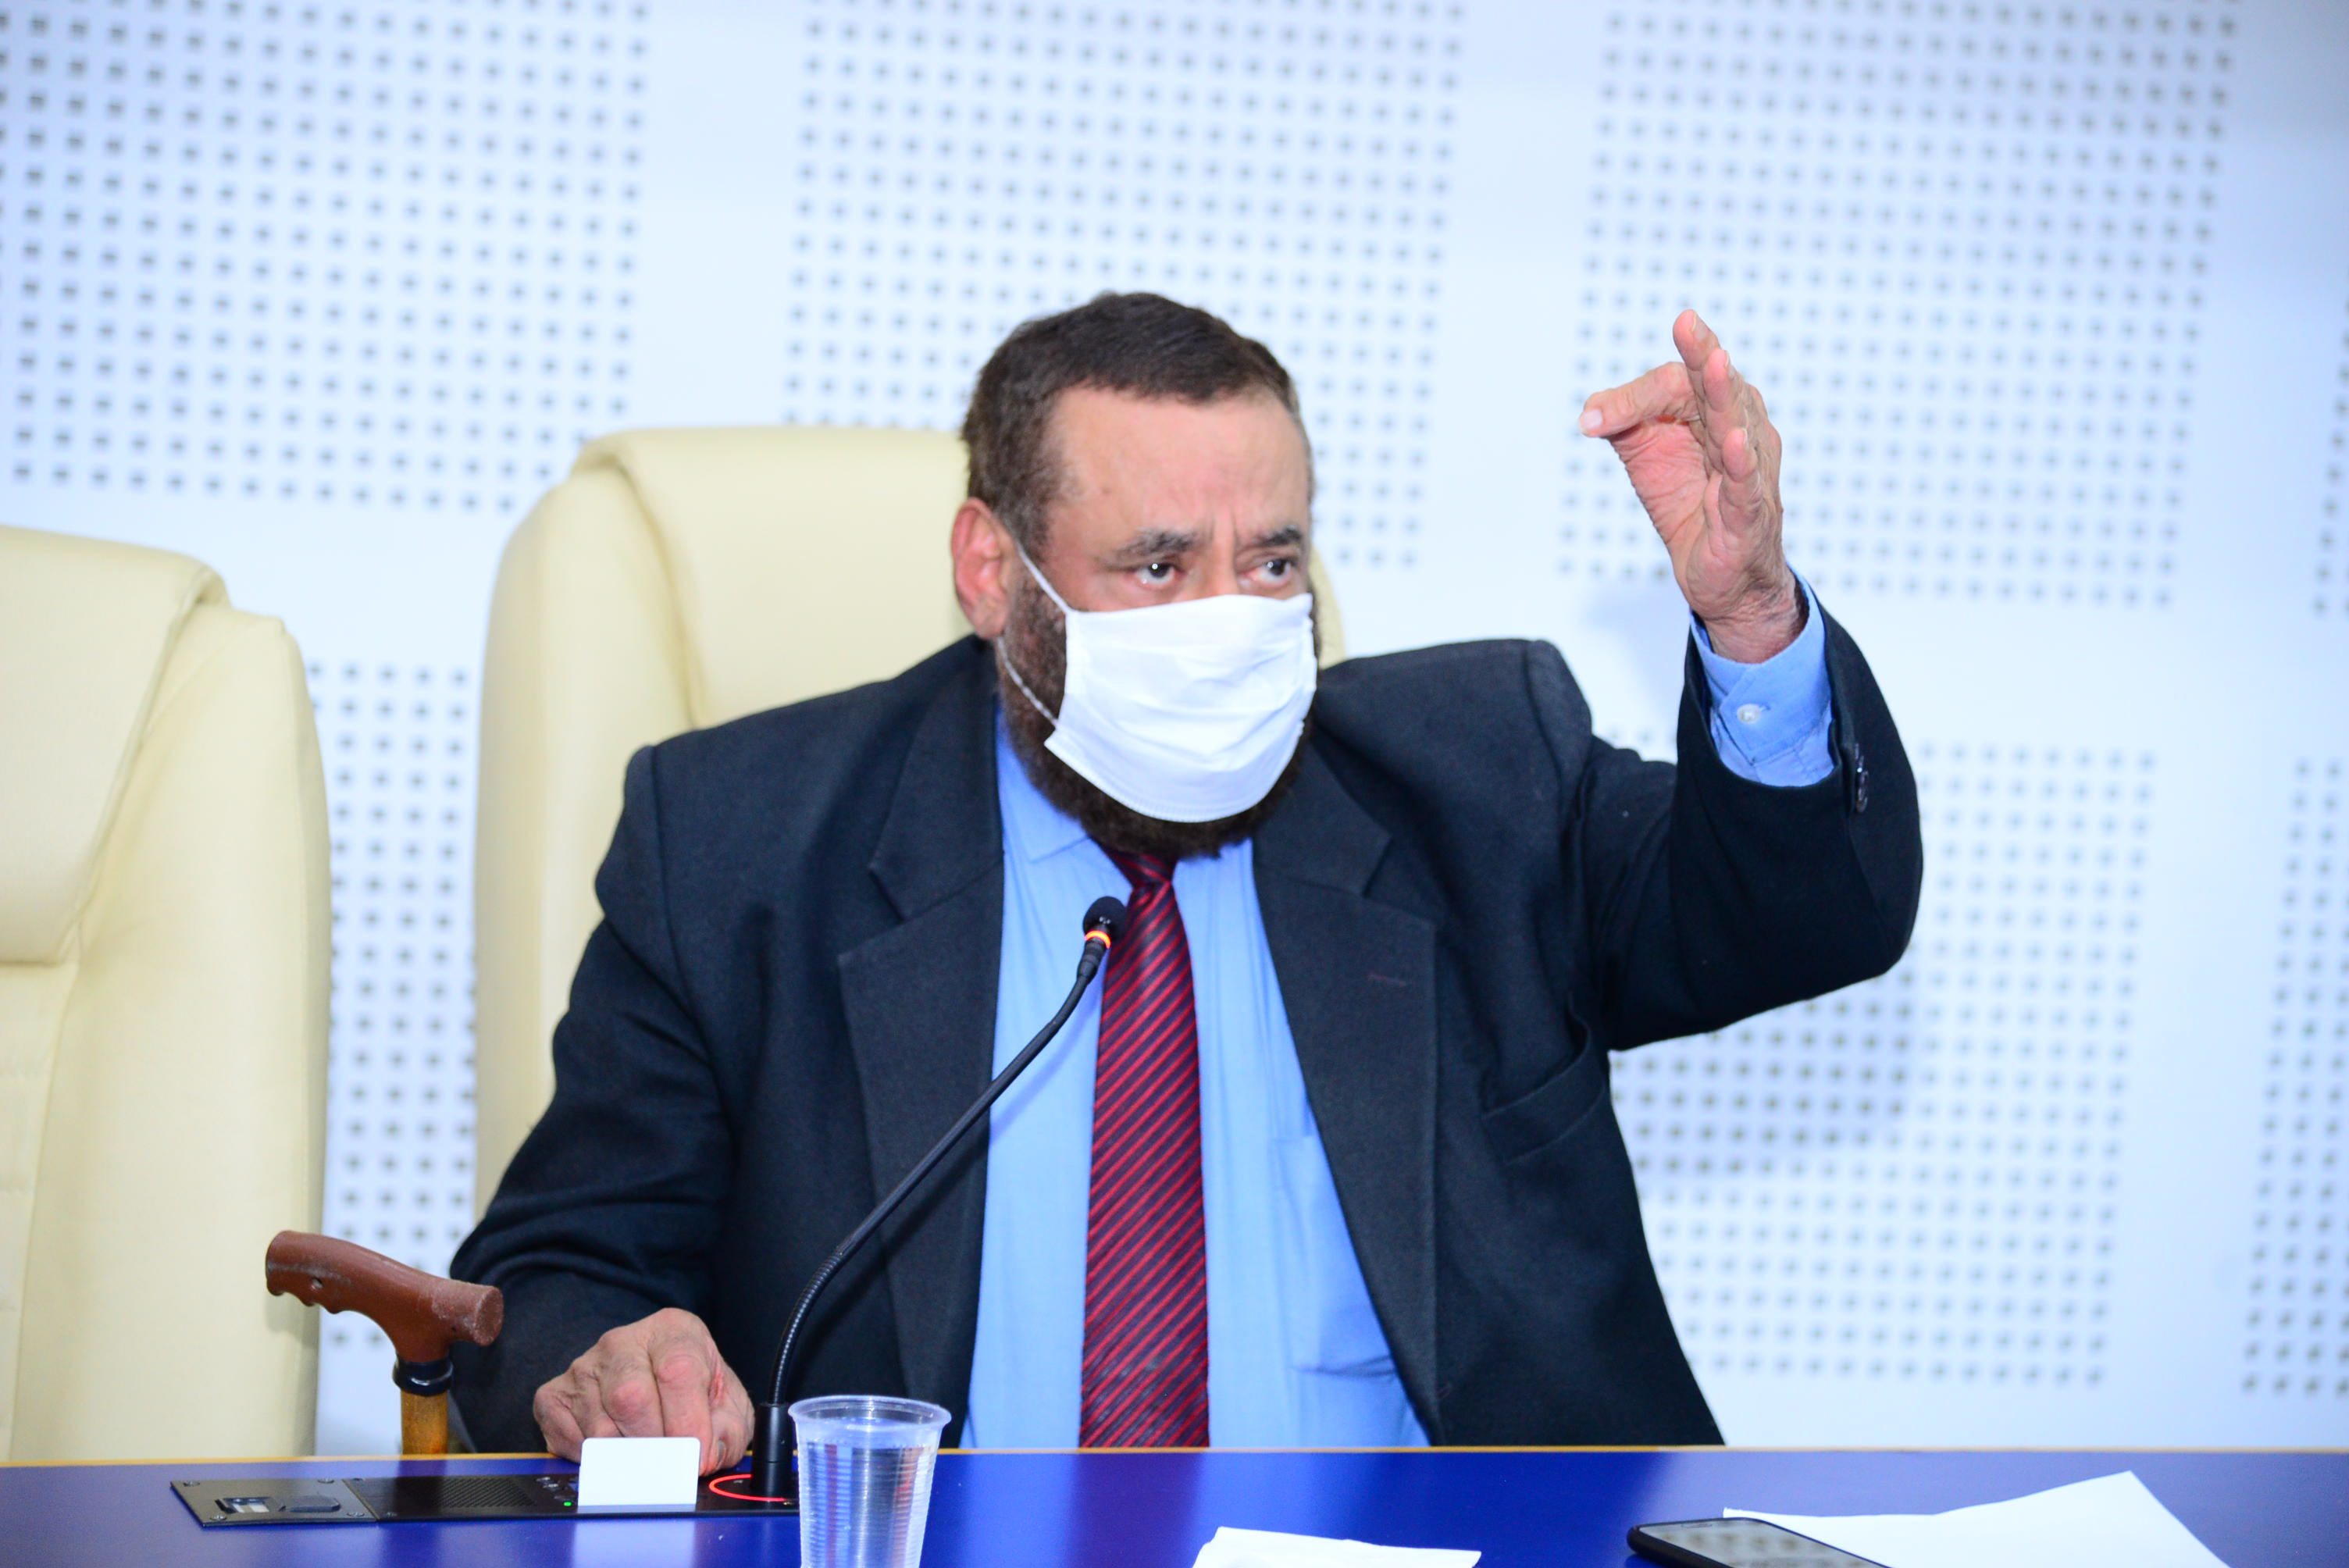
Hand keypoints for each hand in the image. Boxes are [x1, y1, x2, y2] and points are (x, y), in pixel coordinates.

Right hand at [532, 1307, 753, 1475]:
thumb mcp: (727, 1406)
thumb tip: (705, 1457)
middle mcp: (623, 1341)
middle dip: (654, 1444)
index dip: (688, 1422)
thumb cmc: (694, 1394)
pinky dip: (594, 1460)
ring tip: (645, 1458)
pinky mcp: (554, 1394)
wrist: (653, 1383)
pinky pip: (570, 1439)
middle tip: (669, 1466)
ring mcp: (584, 1366)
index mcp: (673, 1331)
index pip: (677, 1371)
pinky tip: (614, 1451)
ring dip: (626, 1457)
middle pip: (631, 1398)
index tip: (697, 1456)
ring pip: (599, 1427)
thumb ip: (728, 1431)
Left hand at [1580, 310, 1803, 662]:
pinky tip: (1732, 441)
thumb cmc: (1690, 504)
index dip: (1637, 395)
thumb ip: (1622, 420)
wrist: (1721, 577)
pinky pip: (1745, 484)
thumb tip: (1589, 414)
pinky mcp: (1749, 513)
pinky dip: (1740, 462)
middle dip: (1701, 354)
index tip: (1595, 419)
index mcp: (1712, 410)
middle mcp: (1739, 430)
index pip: (1678, 383)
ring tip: (1714, 362)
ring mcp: (1750, 470)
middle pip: (1716, 388)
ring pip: (1736, 425)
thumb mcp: (1644, 453)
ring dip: (1724, 393)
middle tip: (1686, 322)